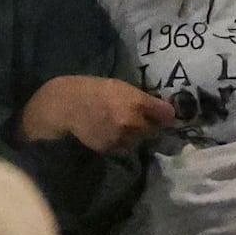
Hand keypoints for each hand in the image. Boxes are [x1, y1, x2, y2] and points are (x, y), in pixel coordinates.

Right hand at [16, 74, 180, 155]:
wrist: (66, 106)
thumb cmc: (93, 90)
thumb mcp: (120, 86)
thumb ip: (141, 98)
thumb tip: (161, 108)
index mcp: (137, 102)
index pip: (167, 113)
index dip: (169, 114)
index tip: (169, 116)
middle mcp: (133, 121)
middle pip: (156, 129)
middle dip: (153, 126)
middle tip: (146, 121)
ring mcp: (123, 137)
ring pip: (140, 140)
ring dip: (137, 135)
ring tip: (123, 126)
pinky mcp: (111, 148)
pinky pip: (125, 147)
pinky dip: (123, 142)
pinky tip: (111, 132)